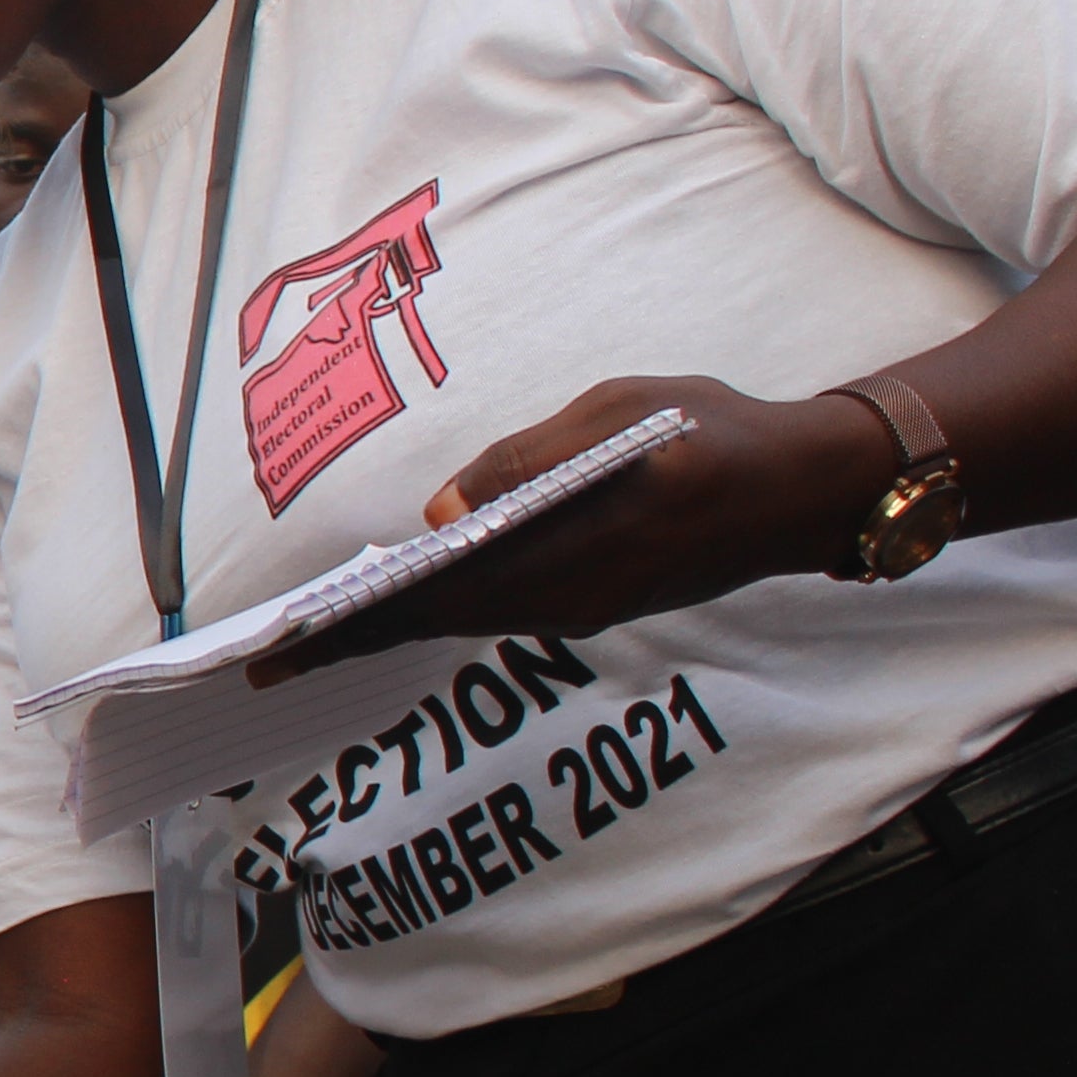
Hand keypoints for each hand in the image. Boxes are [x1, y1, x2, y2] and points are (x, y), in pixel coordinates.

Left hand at [251, 374, 893, 679]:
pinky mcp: (599, 603)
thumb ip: (525, 461)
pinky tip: (402, 608)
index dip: (355, 624)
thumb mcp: (617, 415)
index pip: (437, 596)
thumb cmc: (713, 432)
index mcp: (568, 549)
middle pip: (439, 623)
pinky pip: (503, 616)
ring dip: (393, 631)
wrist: (810, 487)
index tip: (286, 648)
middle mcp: (570, 596)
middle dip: (352, 640)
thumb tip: (440, 510)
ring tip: (315, 638)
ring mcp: (585, 608)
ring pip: (468, 624)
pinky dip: (443, 616)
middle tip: (266, 660)